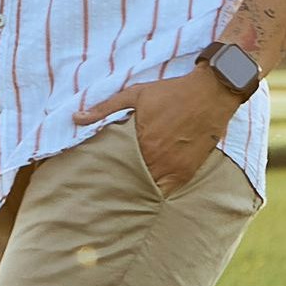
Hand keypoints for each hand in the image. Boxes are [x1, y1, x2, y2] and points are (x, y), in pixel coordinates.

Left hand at [77, 70, 243, 194]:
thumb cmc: (171, 92)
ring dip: (139, 188)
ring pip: (150, 188)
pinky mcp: (188, 169)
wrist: (210, 93)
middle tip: (107, 190)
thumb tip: (75, 117)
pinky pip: (169, 190)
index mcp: (141, 142)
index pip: (117, 166)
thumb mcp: (135, 95)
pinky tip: (149, 193)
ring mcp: (174, 166)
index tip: (97, 178)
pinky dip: (158, 192)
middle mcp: (157, 158)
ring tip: (125, 193)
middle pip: (132, 179)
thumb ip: (105, 108)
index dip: (107, 172)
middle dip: (121, 182)